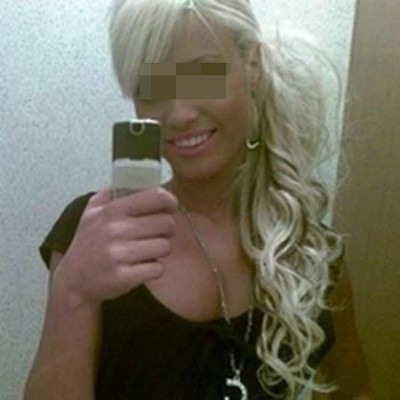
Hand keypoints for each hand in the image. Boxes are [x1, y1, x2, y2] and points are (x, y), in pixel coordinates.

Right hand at [52, 187, 177, 305]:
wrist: (73, 282)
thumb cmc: (88, 244)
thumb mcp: (92, 212)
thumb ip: (111, 193)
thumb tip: (134, 178)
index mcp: (112, 210)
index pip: (156, 197)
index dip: (170, 202)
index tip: (170, 208)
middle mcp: (116, 230)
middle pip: (166, 223)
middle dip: (167, 230)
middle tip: (156, 234)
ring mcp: (119, 254)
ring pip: (165, 246)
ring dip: (160, 250)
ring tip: (147, 251)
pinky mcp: (124, 277)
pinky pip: (158, 269)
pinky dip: (154, 269)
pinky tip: (142, 267)